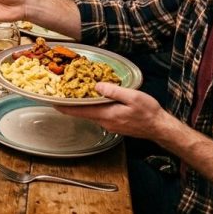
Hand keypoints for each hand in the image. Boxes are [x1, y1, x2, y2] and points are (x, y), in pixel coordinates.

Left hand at [55, 83, 170, 139]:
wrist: (159, 127)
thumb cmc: (148, 112)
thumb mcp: (133, 97)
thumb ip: (114, 91)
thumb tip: (97, 86)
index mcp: (107, 114)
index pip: (80, 111)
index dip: (65, 107)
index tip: (53, 102)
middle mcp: (105, 122)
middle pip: (83, 112)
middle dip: (71, 104)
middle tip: (60, 94)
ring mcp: (110, 124)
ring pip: (91, 113)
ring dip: (82, 105)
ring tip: (74, 94)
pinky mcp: (115, 124)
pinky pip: (99, 115)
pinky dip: (93, 107)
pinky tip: (94, 100)